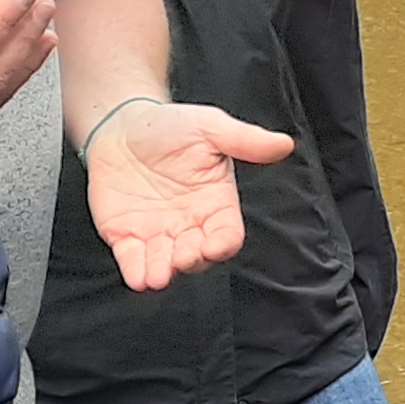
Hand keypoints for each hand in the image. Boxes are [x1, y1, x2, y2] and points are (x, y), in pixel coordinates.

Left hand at [82, 97, 293, 290]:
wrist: (120, 125)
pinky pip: (132, 262)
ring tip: (156, 276)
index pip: (227, 234)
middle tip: (181, 257)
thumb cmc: (169, 126)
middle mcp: (188, 225)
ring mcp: (157, 234)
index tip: (213, 246)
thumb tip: (284, 144)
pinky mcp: (126, 237)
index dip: (223, 244)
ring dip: (162, 274)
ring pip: (165, 265)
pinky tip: (137, 278)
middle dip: (191, 261)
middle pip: (198, 256)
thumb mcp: (209, 127)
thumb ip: (245, 140)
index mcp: (214, 204)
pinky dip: (135, 273)